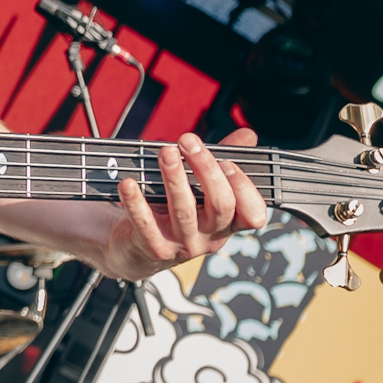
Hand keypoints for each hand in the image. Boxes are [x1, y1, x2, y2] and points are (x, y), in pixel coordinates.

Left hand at [103, 129, 267, 279]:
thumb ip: (223, 162)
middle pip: (221, 204)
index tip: (228, 162)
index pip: (253, 214)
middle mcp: (210, 236)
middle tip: (188, 142)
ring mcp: (182, 244)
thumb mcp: (201, 189)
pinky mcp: (154, 248)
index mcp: (227, 223)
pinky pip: (145, 223)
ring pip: (184, 210)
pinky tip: (128, 183)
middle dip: (206, 169)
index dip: (245, 189)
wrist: (135, 248)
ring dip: (175, 178)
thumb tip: (247, 135)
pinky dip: (136, 202)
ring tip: (166, 152)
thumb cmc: (173, 211)